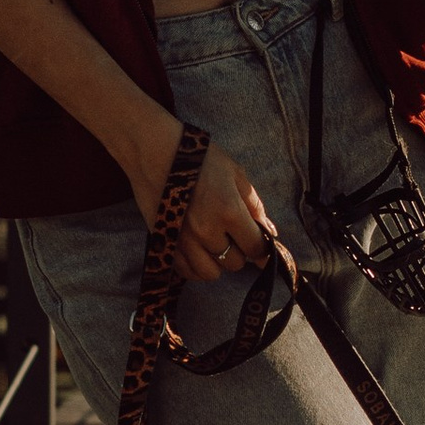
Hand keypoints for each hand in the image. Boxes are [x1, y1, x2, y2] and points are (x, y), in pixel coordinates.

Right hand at [128, 119, 276, 289]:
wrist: (154, 151)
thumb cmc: (198, 158)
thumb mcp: (235, 173)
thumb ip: (254, 205)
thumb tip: (270, 232)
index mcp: (229, 211)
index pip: (255, 247)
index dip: (262, 249)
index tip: (261, 246)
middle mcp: (207, 231)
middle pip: (235, 263)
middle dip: (239, 251)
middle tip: (233, 235)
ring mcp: (183, 240)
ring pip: (210, 273)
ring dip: (217, 262)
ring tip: (214, 244)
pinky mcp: (164, 243)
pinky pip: (186, 271)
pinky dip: (195, 266)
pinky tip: (197, 251)